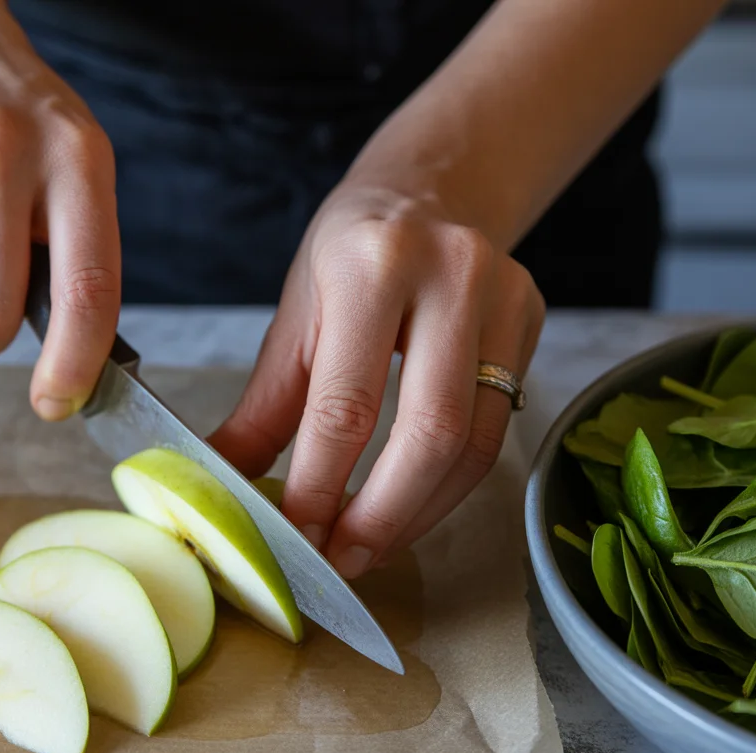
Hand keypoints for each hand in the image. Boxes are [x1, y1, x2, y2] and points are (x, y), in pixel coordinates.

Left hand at [209, 183, 544, 577]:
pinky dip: (450, 486)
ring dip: (421, 513)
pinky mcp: (532, 324)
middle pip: (429, 433)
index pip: (347, 403)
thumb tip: (223, 485)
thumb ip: (264, 408)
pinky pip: (497, 431)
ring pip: (476, 443)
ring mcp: (504, 298)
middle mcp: (450, 274)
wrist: (430, 189)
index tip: (298, 537)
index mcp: (371, 264)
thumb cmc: (350, 254)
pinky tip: (411, 507)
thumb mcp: (294, 315)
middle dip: (383, 516)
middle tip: (343, 560)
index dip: (321, 485)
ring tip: (372, 546)